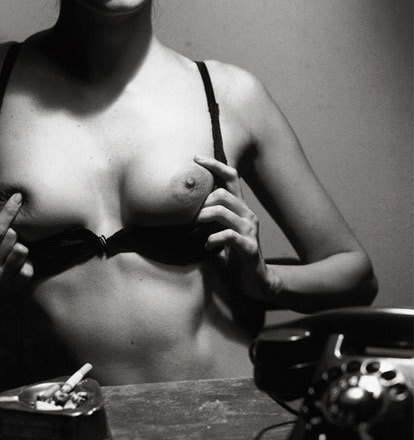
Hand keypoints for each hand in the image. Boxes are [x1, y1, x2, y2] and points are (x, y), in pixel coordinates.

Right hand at [0, 193, 33, 289]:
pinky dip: (26, 266)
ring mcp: (0, 281)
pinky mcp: (12, 290)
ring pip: (22, 251)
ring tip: (9, 253)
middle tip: (3, 240)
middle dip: (10, 232)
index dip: (8, 211)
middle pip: (11, 237)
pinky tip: (16, 267)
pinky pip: (29, 270)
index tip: (18, 197)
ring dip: (19, 248)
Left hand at [194, 156, 280, 303]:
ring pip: (223, 211)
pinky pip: (229, 235)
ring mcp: (250, 230)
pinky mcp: (249, 247)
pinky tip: (206, 246)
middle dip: (202, 202)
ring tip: (194, 227)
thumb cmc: (234, 255)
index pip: (231, 177)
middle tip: (189, 215)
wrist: (255, 281)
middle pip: (223, 193)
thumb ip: (210, 219)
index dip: (215, 164)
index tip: (196, 158)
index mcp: (240, 208)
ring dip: (203, 217)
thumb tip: (184, 208)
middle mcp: (247, 214)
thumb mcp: (220, 232)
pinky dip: (213, 238)